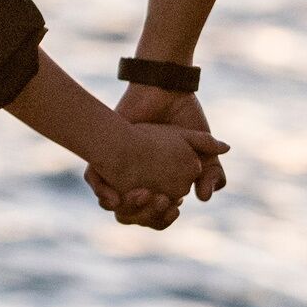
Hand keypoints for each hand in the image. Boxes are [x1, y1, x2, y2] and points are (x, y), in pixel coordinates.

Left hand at [85, 88, 226, 229]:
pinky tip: (116, 195)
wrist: (164, 90)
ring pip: (115, 205)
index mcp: (161, 183)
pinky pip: (95, 181)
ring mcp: (119, 169)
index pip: (159, 214)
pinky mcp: (102, 155)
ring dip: (128, 207)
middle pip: (136, 214)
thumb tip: (205, 198)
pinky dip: (103, 193)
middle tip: (161, 201)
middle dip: (148, 215)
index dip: (165, 216)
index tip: (175, 208)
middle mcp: (138, 180)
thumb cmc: (184, 118)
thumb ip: (211, 174)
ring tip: (144, 194)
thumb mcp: (203, 150)